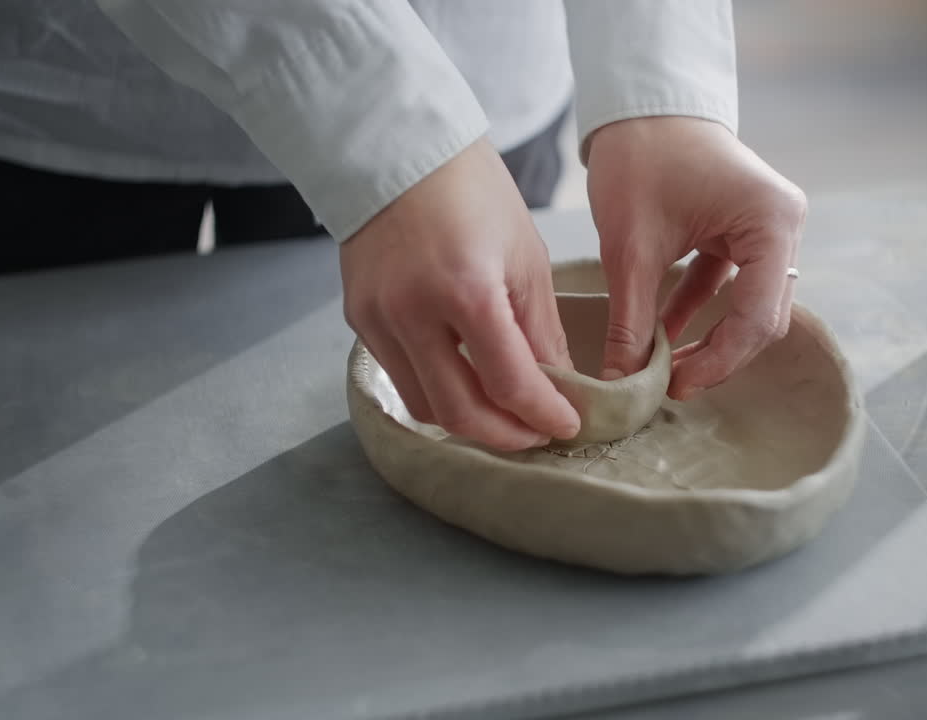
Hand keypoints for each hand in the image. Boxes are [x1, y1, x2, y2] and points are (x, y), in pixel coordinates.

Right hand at [340, 139, 580, 450]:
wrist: (397, 148)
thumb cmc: (472, 192)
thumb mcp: (525, 257)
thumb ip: (540, 330)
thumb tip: (558, 388)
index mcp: (467, 292)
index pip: (510, 384)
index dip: (543, 416)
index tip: (568, 426)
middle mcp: (414, 313)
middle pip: (460, 413)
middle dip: (505, 436)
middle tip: (536, 435)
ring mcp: (378, 319)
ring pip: (424, 406)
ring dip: (468, 421)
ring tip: (503, 414)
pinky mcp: (358, 318)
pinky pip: (400, 376)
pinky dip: (436, 390)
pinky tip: (464, 382)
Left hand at [586, 117, 806, 400]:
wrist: (639, 104)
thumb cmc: (640, 158)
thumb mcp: (630, 248)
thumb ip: (629, 321)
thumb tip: (619, 385)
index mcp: (772, 223)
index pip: (758, 317)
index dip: (718, 361)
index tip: (674, 387)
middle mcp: (784, 225)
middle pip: (763, 317)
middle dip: (718, 355)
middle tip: (670, 385)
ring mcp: (768, 227)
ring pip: (750, 305)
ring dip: (710, 336)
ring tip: (664, 369)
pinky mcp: (745, 229)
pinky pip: (730, 283)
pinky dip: (699, 308)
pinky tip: (663, 334)